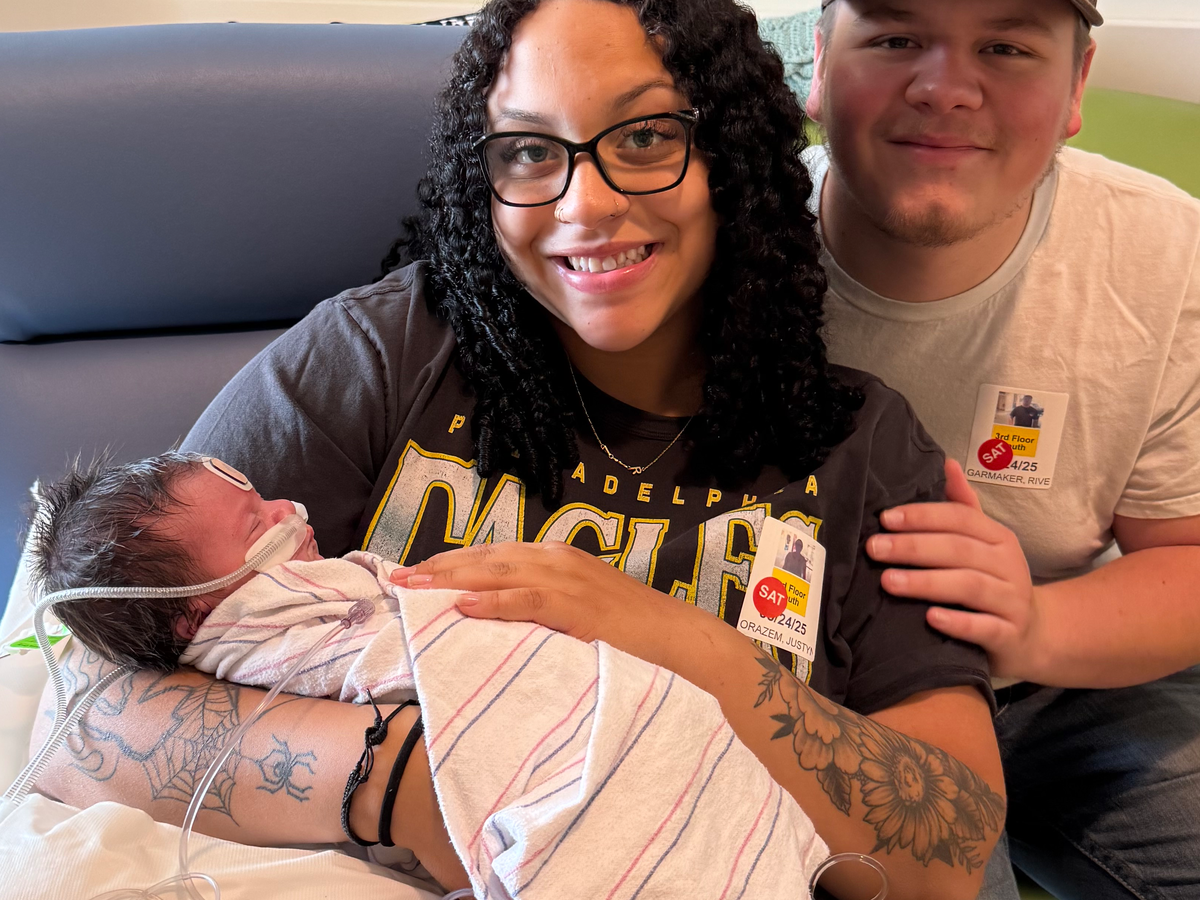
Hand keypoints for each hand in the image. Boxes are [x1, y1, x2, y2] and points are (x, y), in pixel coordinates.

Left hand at [390, 542, 674, 653]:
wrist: (678, 638)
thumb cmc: (628, 631)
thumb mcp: (576, 608)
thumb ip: (539, 604)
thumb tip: (494, 615)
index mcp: (555, 557)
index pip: (491, 554)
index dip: (450, 562)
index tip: (414, 572)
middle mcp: (556, 559)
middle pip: (486, 559)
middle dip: (439, 567)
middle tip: (397, 578)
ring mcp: (568, 580)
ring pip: (498, 573)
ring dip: (452, 579)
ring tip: (415, 587)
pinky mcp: (578, 607)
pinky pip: (527, 601)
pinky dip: (493, 603)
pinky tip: (463, 607)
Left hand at [866, 460, 1042, 681]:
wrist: (1034, 634)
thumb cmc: (995, 581)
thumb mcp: (985, 542)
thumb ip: (964, 506)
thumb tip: (947, 463)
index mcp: (998, 538)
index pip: (960, 518)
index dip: (923, 516)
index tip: (885, 518)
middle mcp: (1008, 565)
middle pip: (959, 550)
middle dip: (913, 546)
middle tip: (875, 548)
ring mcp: (1011, 601)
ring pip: (969, 586)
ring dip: (927, 582)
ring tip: (889, 581)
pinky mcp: (1009, 635)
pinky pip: (984, 628)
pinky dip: (958, 622)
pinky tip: (930, 618)